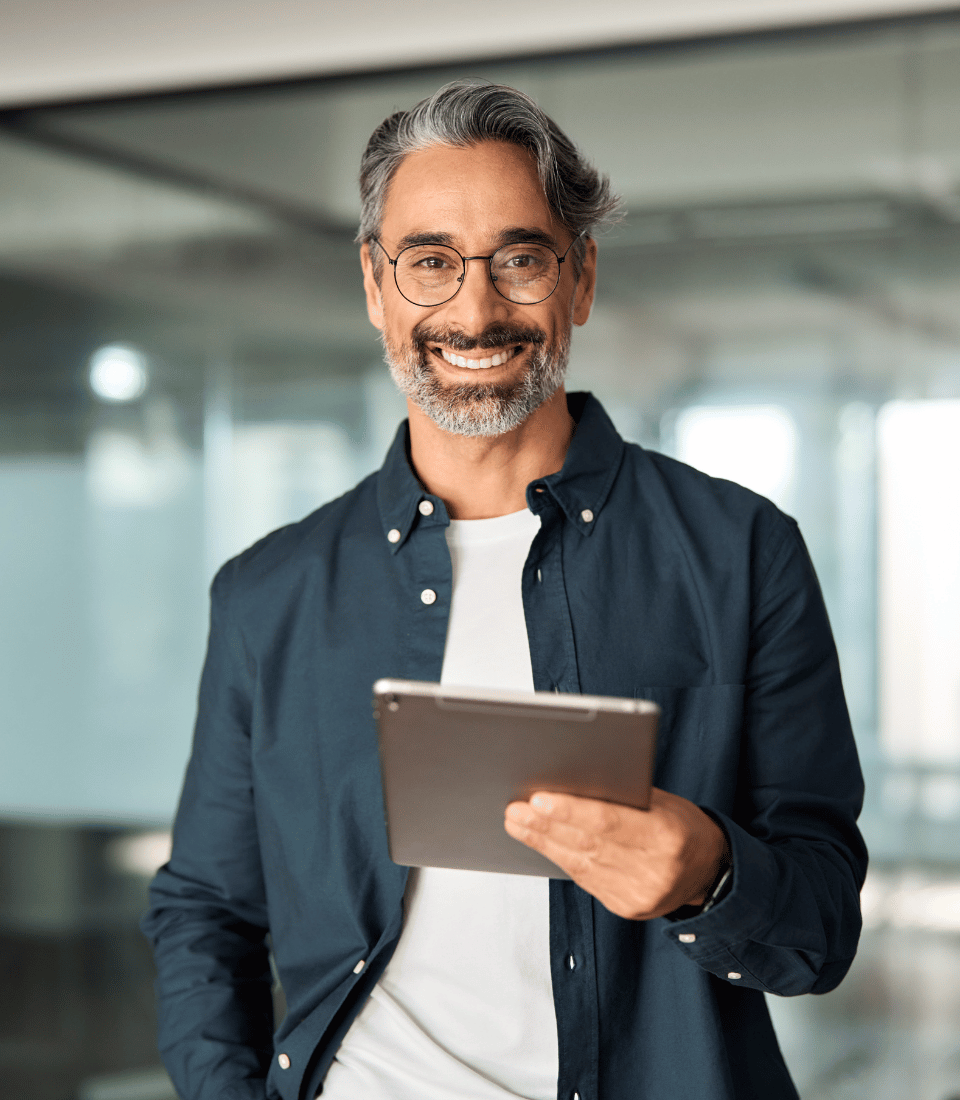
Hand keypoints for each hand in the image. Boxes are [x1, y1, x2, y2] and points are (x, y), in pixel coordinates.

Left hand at [504, 788, 728, 919]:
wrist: (709, 872)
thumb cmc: (682, 827)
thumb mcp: (662, 803)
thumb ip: (623, 797)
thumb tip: (571, 784)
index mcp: (666, 836)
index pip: (610, 822)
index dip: (571, 812)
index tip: (539, 799)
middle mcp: (654, 870)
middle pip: (589, 844)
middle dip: (546, 826)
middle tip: (516, 810)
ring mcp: (639, 894)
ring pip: (580, 863)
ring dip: (544, 841)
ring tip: (518, 823)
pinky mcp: (627, 907)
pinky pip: (585, 879)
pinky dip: (560, 858)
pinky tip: (541, 842)